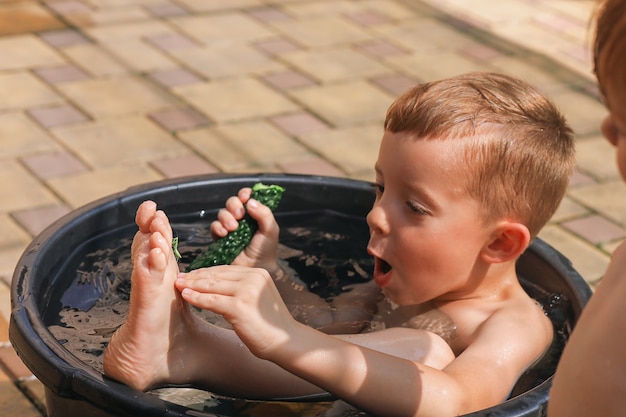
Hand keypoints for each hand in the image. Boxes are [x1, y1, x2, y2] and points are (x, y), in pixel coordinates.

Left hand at [176, 265, 297, 357]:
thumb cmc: (269, 324)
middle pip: (217, 275)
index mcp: (258, 274)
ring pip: (212, 285)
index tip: (190, 274)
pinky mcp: (240, 306)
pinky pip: (212, 300)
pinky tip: (185, 296)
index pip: (225, 269)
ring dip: (192, 285)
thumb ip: (242, 288)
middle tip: (179, 278)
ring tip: (178, 285)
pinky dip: (196, 298)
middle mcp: (253, 278)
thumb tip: (215, 285)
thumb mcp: (257, 298)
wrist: (285, 341)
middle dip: (196, 276)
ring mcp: (247, 291)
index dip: (205, 271)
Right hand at [211, 188, 279, 271]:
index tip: (245, 197)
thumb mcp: (270, 230)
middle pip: (232, 202)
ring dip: (226, 217)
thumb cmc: (265, 249)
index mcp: (254, 213)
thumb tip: (251, 202)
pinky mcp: (220, 237)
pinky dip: (217, 227)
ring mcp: (229, 227)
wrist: (257, 267)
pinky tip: (224, 233)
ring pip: (222, 213)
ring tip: (233, 228)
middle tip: (240, 215)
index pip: (246, 197)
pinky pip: (214, 226)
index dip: (244, 194)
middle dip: (234, 205)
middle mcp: (241, 218)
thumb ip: (264, 214)